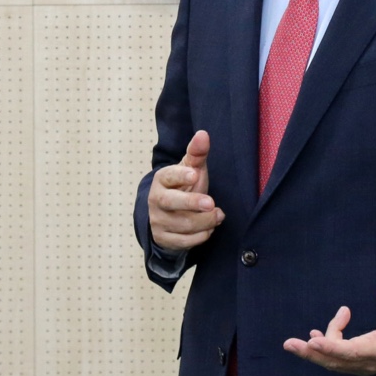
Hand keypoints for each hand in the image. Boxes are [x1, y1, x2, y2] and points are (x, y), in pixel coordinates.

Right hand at [147, 130, 223, 250]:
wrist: (170, 214)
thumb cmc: (184, 186)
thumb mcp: (191, 169)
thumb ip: (197, 153)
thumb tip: (203, 134)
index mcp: (162, 179)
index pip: (168, 176)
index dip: (181, 176)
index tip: (195, 175)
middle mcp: (156, 200)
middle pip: (171, 203)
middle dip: (192, 203)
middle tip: (211, 203)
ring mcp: (158, 221)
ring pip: (182, 224)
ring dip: (205, 221)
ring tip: (219, 214)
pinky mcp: (164, 238)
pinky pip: (184, 241)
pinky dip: (201, 236)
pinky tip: (209, 228)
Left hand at [282, 286, 375, 375]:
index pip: (353, 351)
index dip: (332, 347)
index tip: (313, 342)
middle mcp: (372, 361)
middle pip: (337, 362)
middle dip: (312, 353)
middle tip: (289, 343)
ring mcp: (366, 364)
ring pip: (335, 362)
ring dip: (315, 351)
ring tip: (296, 340)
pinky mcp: (362, 360)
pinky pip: (339, 359)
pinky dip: (325, 349)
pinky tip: (315, 336)